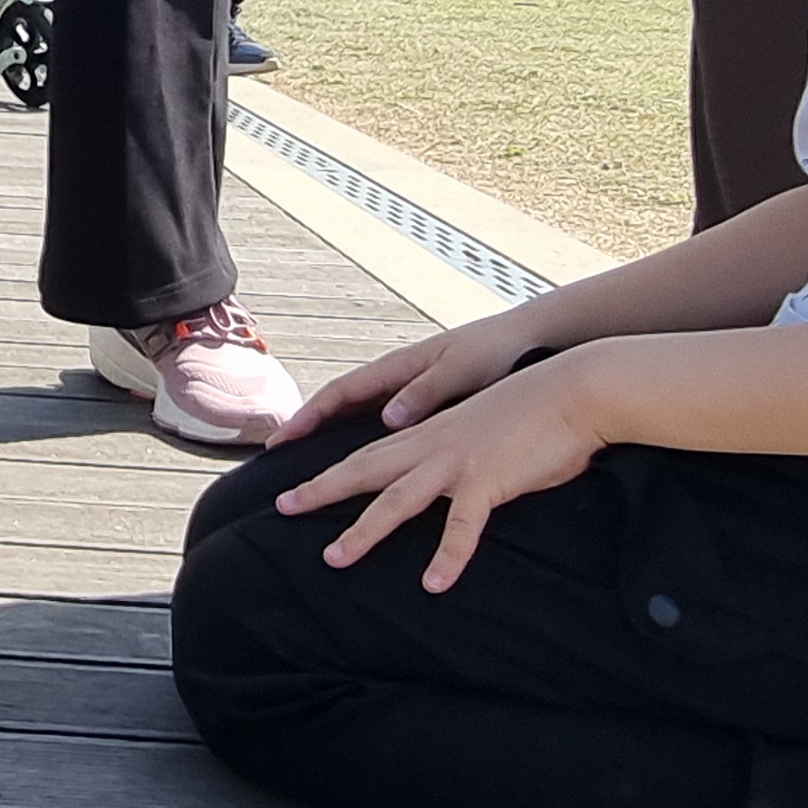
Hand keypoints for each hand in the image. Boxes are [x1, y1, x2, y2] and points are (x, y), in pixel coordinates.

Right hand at [273, 306, 553, 443]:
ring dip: (332, 437)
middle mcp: (397, 378)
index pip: (340, 392)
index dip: (308, 416)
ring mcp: (409, 390)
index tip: (282, 439)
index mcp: (399, 367)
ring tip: (310, 466)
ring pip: (359, 416)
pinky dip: (364, 442)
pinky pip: (384, 425)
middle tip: (278, 457)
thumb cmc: (496, 351)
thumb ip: (425, 392)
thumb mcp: (461, 370)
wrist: (529, 340)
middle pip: (340, 405)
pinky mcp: (427, 404)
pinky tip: (364, 467)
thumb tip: (387, 418)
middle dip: (308, 428)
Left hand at [276, 350, 611, 593]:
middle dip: (321, 490)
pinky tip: (435, 584)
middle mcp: (435, 445)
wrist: (577, 390)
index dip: (331, 467)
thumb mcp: (487, 429)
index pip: (370, 450)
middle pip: (365, 469)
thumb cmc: (539, 412)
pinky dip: (448, 556)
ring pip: (397, 500)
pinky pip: (463, 527)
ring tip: (333, 560)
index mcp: (433, 433)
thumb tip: (458, 479)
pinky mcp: (489, 480)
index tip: (296, 480)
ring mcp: (459, 462)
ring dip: (364, 531)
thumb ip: (464, 453)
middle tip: (283, 508)